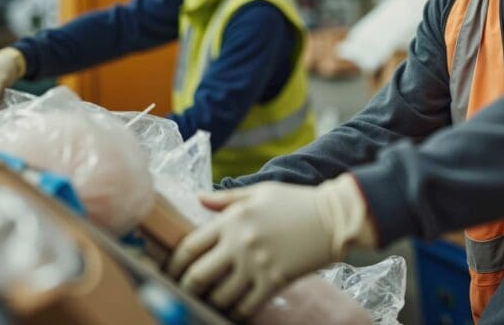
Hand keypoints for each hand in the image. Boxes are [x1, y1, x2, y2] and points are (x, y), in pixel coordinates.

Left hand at [168, 174, 374, 319]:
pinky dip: (236, 311)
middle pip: (198, 275)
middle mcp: (239, 243)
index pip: (190, 246)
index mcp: (232, 219)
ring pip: (220, 295)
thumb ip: (227, 199)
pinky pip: (247, 305)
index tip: (170, 271)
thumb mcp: (260, 191)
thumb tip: (199, 198)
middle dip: (186, 288)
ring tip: (207, 302)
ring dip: (210, 302)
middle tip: (184, 292)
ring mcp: (256, 264)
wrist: (333, 218)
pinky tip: (234, 309)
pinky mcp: (274, 281)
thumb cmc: (296, 202)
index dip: (174, 263)